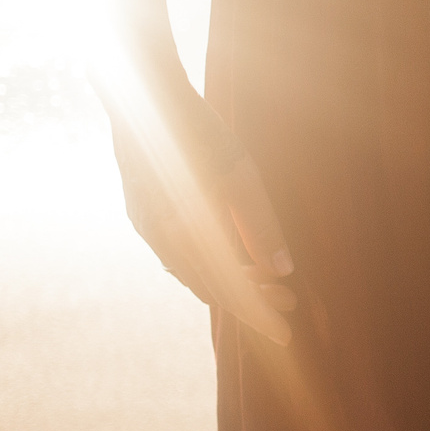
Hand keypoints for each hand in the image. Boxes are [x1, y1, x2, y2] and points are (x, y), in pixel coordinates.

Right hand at [107, 71, 295, 345]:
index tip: (286, 335)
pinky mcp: (141, 213)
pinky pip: (175, 255)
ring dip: (229, 280)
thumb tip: (282, 270)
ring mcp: (146, 226)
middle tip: (289, 300)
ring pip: (192, 271)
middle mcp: (161, 238)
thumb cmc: (197, 132)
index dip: (258, 314)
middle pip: (212, 286)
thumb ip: (259, 225)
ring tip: (266, 282)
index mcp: (187, 234)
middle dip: (251, 298)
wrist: (140, 96)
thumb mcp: (240, 175)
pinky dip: (205, 264)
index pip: (229, 292)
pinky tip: (226, 260)